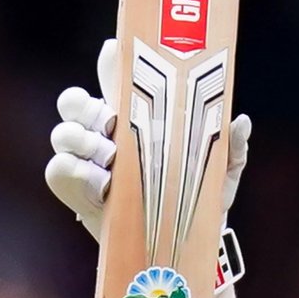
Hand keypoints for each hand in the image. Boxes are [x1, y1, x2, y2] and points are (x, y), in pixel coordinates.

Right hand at [45, 39, 251, 244]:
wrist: (181, 246)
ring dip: (84, 142)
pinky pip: (58, 170)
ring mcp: (86, 161)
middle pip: (73, 100)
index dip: (110, 62)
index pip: (114, 78)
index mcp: (136, 118)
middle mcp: (105, 134)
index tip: (114, 51)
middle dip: (85, 106)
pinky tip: (103, 188)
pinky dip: (79, 175)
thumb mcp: (221, 171)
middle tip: (111, 123)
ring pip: (64, 133)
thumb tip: (239, 122)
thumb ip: (232, 146)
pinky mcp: (76, 191)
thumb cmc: (198, 198)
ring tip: (111, 161)